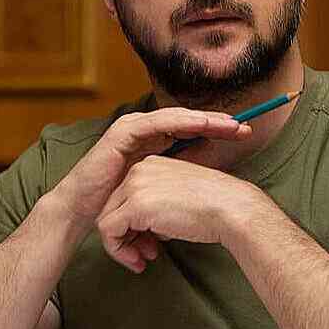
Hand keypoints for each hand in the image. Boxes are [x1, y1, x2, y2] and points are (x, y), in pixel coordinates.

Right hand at [49, 109, 251, 228]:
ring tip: (226, 124)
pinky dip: (178, 122)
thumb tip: (206, 190)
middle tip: (243, 126)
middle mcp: (145, 131)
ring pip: (175, 118)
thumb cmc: (118, 205)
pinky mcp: (122, 132)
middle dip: (216, 123)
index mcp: (154, 143)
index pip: (191, 132)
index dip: (217, 132)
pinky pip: (155, 122)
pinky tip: (197, 123)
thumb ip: (176, 186)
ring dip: (202, 119)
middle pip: (187, 121)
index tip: (245, 135)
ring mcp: (133, 128)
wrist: (83, 210)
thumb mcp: (156, 195)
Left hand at [95, 156, 270, 271]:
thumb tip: (145, 230)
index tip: (151, 243)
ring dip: (121, 245)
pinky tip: (139, 262)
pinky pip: (109, 231)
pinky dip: (119, 250)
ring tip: (141, 260)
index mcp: (151, 164)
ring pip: (107, 220)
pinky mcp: (135, 206)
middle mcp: (139, 170)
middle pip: (113, 208)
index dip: (133, 224)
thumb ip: (158, 207)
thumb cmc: (215, 208)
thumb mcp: (179, 198)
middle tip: (145, 255)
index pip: (125, 196)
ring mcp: (135, 186)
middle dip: (126, 236)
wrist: (231, 208)